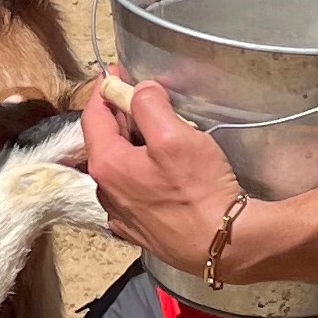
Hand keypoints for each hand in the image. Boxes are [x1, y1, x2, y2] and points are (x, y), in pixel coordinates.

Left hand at [81, 75, 245, 267]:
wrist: (225, 245)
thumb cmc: (200, 189)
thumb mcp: (175, 135)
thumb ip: (149, 106)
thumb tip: (137, 90)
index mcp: (106, 165)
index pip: (93, 116)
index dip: (104, 89)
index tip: (116, 71)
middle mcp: (105, 192)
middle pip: (105, 141)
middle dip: (120, 116)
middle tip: (142, 98)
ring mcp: (120, 215)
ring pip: (119, 167)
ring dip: (131, 146)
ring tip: (155, 132)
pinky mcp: (139, 231)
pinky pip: (132, 191)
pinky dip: (140, 172)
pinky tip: (159, 171)